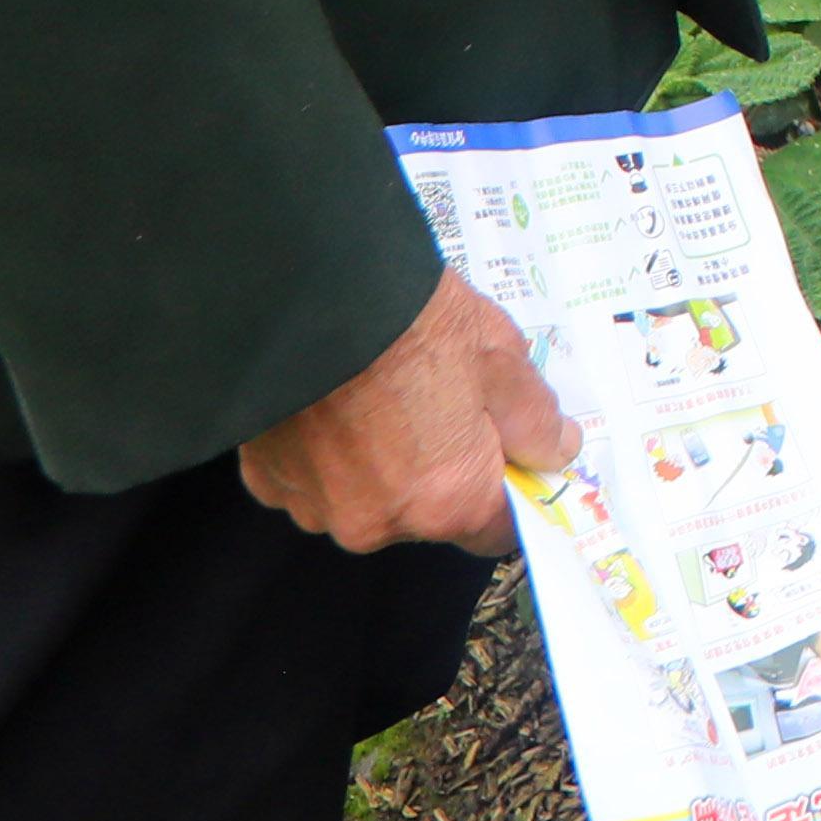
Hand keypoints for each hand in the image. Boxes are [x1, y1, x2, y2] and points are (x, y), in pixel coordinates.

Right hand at [239, 270, 565, 555]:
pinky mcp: (266, 481)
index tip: (507, 457)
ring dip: (376, 461)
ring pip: (366, 495)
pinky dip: (325, 450)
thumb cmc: (410, 319)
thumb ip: (534, 419)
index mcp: (447, 500)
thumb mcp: (500, 356)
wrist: (308, 290)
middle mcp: (379, 523)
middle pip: (426, 510)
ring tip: (376, 391)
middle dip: (439, 465)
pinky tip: (330, 398)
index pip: (494, 530)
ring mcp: (315, 505)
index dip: (507, 492)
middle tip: (437, 398)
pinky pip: (311, 478)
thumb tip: (555, 449)